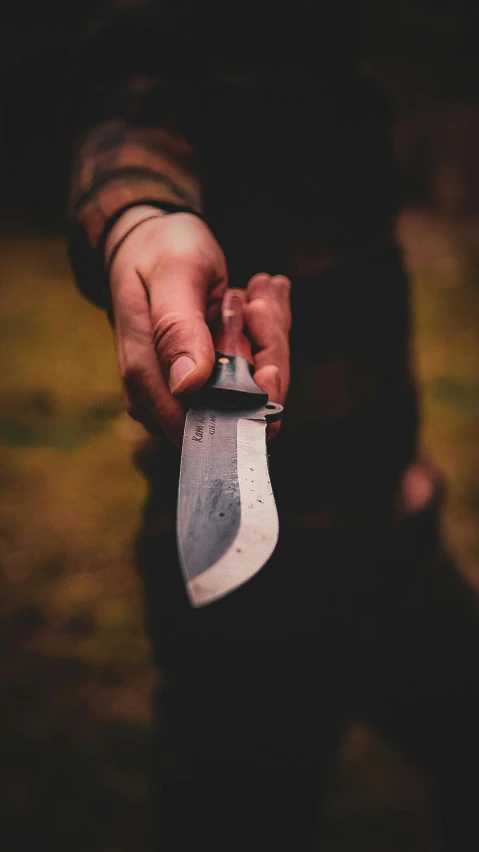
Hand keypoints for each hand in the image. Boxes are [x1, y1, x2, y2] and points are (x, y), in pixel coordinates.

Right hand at [106, 206, 290, 445]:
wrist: (150, 244)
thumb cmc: (158, 252)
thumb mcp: (174, 276)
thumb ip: (178, 328)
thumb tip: (188, 385)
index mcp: (147, 379)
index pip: (215, 422)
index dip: (254, 395)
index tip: (264, 339)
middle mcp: (166, 398)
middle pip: (243, 408)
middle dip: (265, 350)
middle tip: (259, 300)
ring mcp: (189, 392)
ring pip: (256, 389)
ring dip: (267, 336)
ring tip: (258, 291)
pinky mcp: (211, 381)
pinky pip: (254, 371)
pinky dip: (264, 334)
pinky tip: (258, 298)